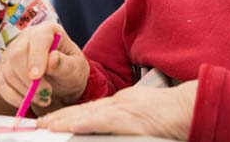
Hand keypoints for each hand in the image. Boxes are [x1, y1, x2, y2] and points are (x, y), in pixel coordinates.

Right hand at [0, 22, 88, 114]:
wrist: (63, 82)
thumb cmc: (71, 70)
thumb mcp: (76, 68)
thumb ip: (65, 64)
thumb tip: (52, 59)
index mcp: (47, 31)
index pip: (38, 38)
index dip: (36, 57)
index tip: (37, 77)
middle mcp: (26, 38)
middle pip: (17, 56)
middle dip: (30, 81)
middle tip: (46, 94)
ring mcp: (12, 52)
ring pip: (8, 71)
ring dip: (25, 91)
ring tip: (43, 98)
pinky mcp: (4, 69)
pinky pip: (1, 83)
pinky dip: (13, 97)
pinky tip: (27, 102)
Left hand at [38, 81, 197, 139]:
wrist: (190, 107)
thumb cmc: (172, 113)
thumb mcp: (144, 114)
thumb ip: (125, 120)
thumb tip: (110, 127)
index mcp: (121, 103)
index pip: (89, 108)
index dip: (69, 114)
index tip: (52, 120)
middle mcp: (118, 103)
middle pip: (83, 110)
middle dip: (60, 117)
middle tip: (40, 123)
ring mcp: (123, 110)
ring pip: (88, 115)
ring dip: (65, 121)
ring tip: (47, 126)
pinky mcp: (130, 119)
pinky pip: (103, 122)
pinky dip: (85, 123)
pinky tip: (71, 126)